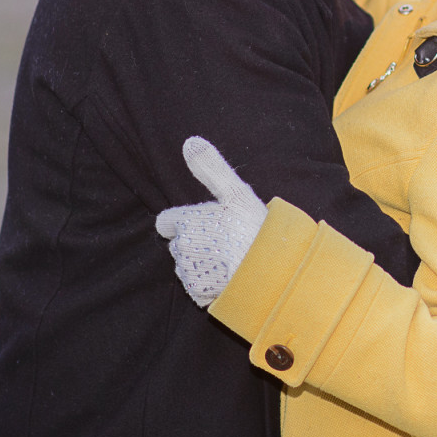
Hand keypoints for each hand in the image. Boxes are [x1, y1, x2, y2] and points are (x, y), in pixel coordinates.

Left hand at [154, 136, 267, 306]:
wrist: (271, 270)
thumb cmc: (253, 227)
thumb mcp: (235, 192)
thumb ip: (210, 168)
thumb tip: (190, 141)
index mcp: (186, 223)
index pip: (166, 223)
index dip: (185, 222)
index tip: (207, 223)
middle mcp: (181, 249)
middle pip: (179, 245)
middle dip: (196, 242)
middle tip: (225, 240)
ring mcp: (189, 274)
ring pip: (188, 266)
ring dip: (203, 262)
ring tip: (231, 258)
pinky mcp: (198, 295)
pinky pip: (198, 287)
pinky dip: (211, 283)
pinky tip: (230, 275)